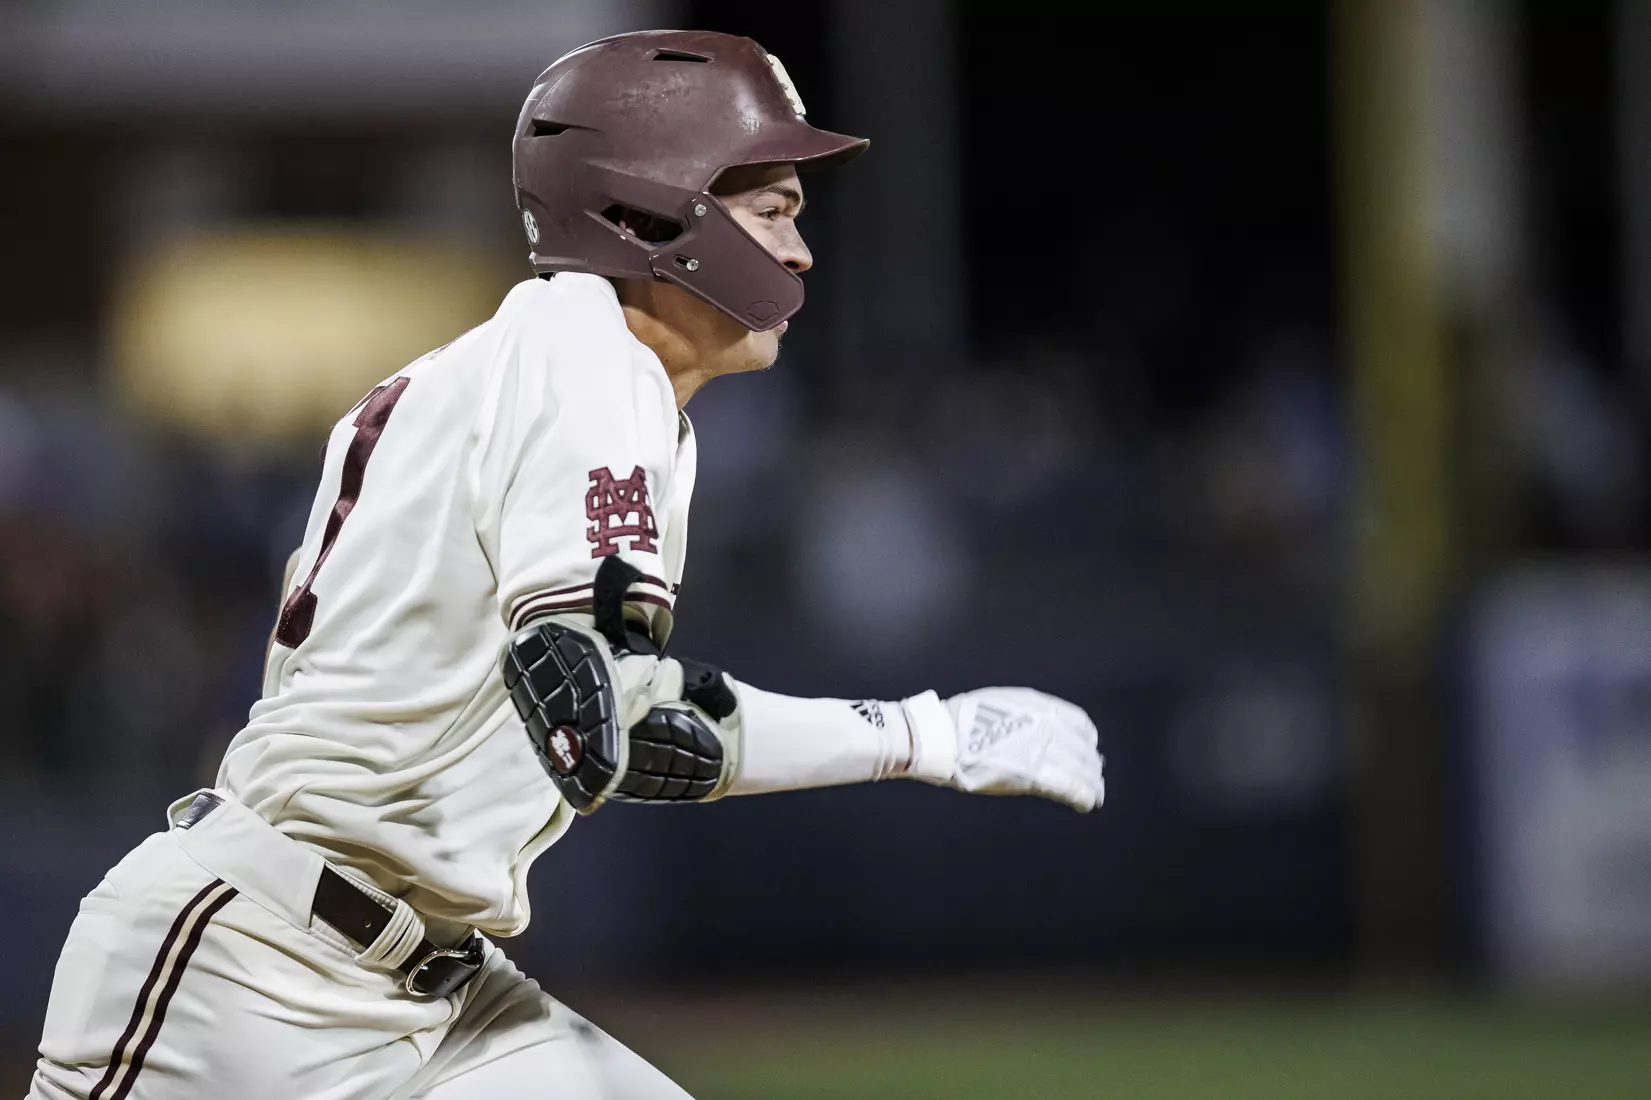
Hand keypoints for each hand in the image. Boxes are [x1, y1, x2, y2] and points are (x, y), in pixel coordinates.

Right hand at [902, 688, 1103, 811]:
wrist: (945, 737)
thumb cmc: (964, 720)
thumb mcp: (1003, 703)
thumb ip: (1027, 714)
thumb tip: (1040, 727)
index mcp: (1040, 708)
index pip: (1080, 723)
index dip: (1087, 739)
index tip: (1088, 748)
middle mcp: (1047, 727)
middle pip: (1083, 750)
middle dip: (1091, 765)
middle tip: (1095, 777)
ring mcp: (1042, 751)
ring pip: (1081, 770)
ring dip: (1092, 784)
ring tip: (1095, 795)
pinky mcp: (1035, 776)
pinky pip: (1069, 787)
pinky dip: (1082, 797)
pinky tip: (1086, 803)